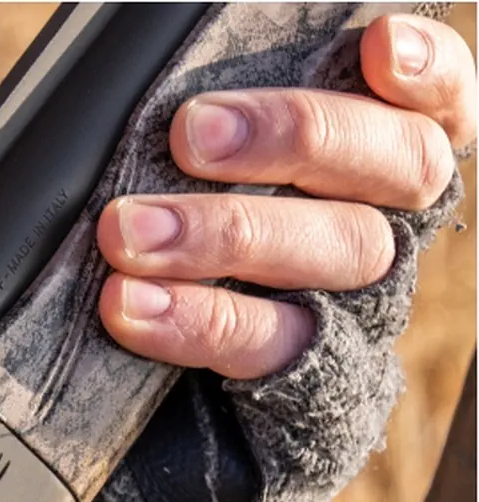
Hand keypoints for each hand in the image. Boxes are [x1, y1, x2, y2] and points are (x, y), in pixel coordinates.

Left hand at [97, 14, 474, 378]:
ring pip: (333, 249)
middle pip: (393, 163)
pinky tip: (131, 304)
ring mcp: (360, 302)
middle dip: (292, 135)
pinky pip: (264, 342)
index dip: (427, 72)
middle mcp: (395, 223)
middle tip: (190, 132)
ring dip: (221, 233)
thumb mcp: (238, 169)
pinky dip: (193, 321)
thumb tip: (184, 84)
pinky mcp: (308, 374)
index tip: (381, 44)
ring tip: (126, 230)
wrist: (206, 393)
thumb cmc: (217, 226)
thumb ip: (244, 116)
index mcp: (394, 159)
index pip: (440, 104)